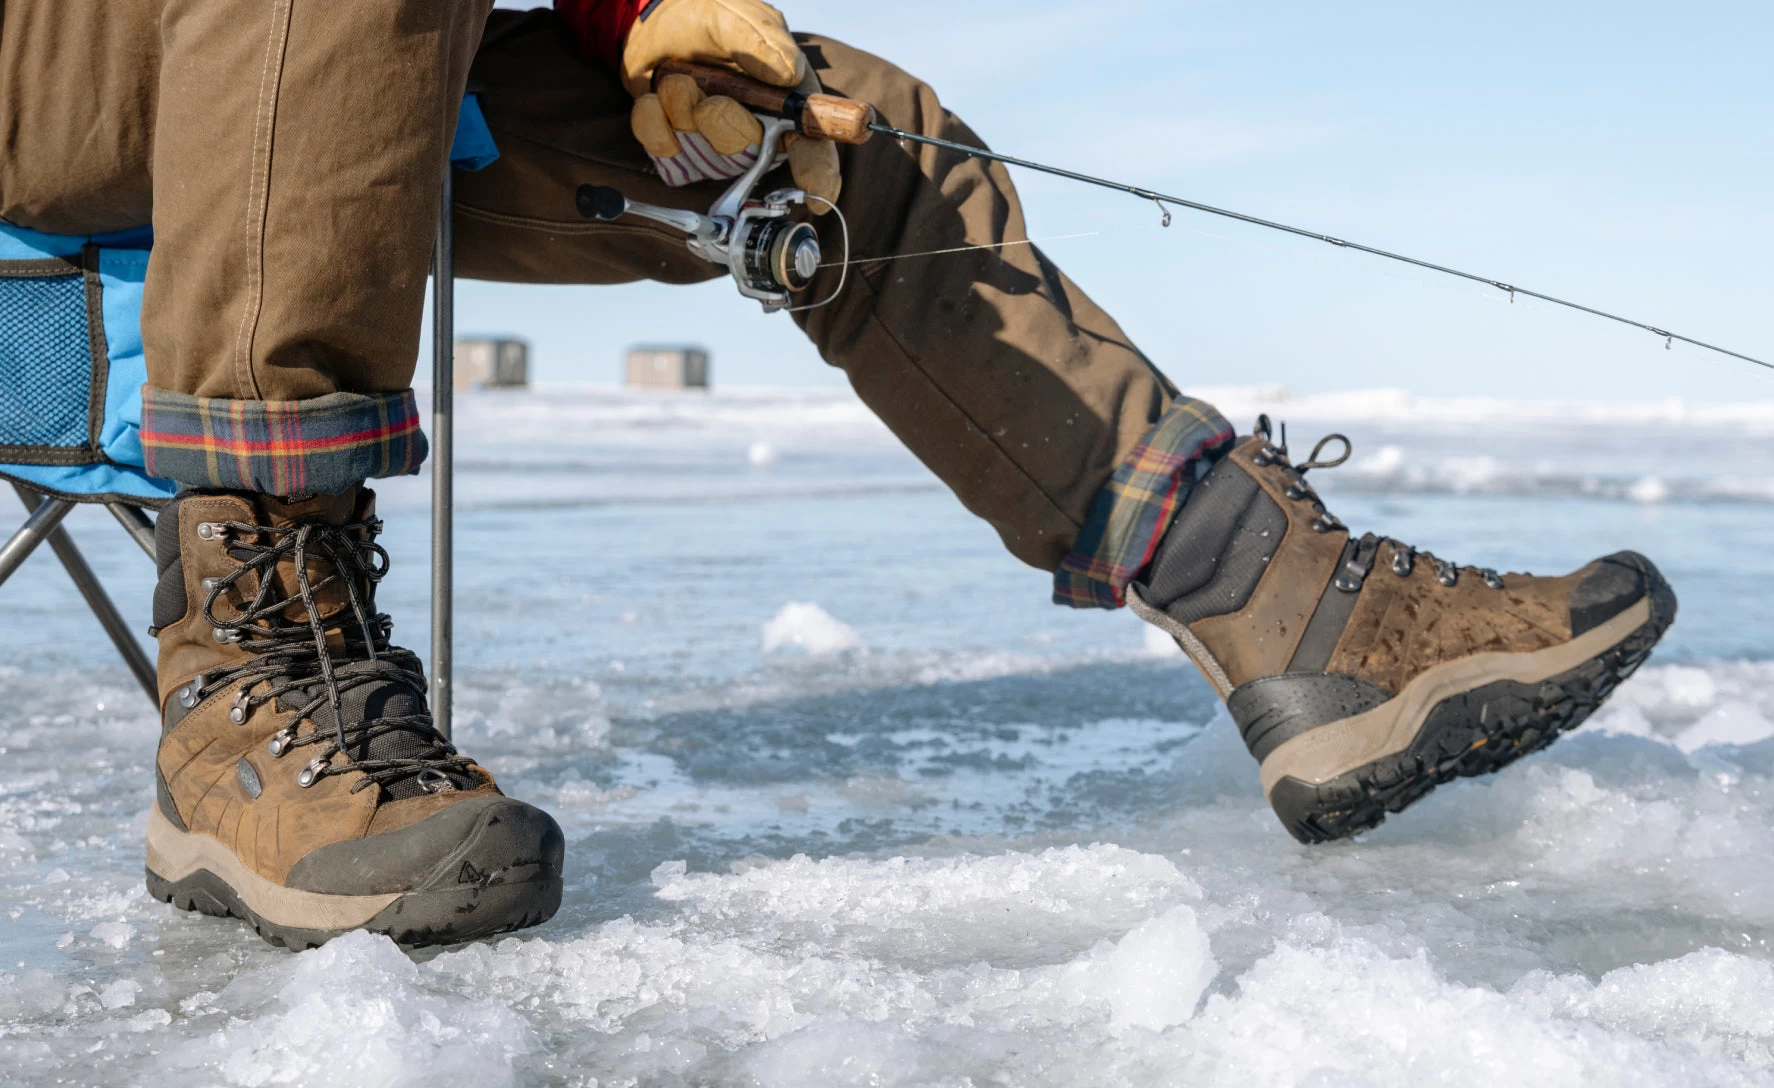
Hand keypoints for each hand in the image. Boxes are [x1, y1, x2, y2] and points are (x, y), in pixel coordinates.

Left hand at [622, 0, 839, 208]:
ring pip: (705, 156)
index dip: (817, 172)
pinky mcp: (681, 153)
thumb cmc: (708, 20)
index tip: (814, 187)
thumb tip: (789, 75)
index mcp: (786, 104)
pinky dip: (653, 123)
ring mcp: (716, 148)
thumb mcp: (738, 17)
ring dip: (684, 113)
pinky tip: (655, 97)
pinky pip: (665, 153)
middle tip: (710, 100)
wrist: (654, 22)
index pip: (812, 149)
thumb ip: (763, 42)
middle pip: (750, 157)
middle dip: (725, 126)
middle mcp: (756, 133)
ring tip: (680, 80)